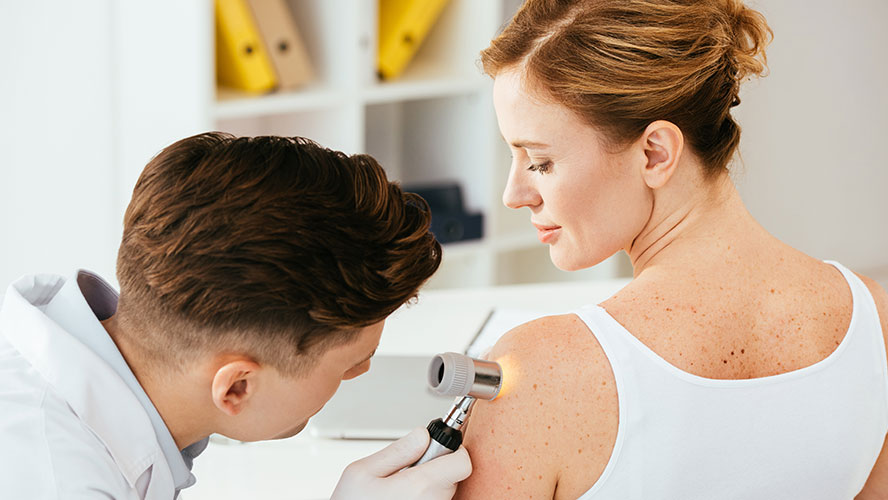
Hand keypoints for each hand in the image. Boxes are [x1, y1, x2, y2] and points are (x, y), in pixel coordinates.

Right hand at [331, 427, 471, 499]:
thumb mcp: (362, 472)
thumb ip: (398, 450)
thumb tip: (423, 434)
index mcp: (420, 486)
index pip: (462, 462)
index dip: (452, 451)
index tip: (436, 449)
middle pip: (453, 476)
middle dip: (435, 468)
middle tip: (407, 473)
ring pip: (444, 491)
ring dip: (428, 487)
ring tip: (401, 491)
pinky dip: (424, 498)